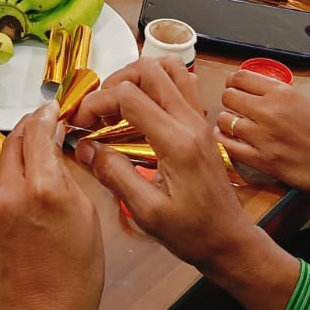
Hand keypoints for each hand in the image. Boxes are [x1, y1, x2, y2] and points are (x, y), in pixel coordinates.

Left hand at [0, 102, 103, 309]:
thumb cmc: (77, 273)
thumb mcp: (85, 214)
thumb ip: (65, 173)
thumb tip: (55, 144)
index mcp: (42, 188)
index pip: (37, 131)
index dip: (45, 115)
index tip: (52, 109)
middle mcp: (9, 193)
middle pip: (14, 141)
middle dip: (30, 130)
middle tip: (45, 127)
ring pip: (4, 165)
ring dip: (21, 158)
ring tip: (41, 167)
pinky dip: (12, 184)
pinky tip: (29, 199)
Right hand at [75, 60, 299, 309]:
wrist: (230, 240)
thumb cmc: (192, 233)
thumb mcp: (147, 211)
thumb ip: (114, 174)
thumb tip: (84, 147)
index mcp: (176, 142)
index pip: (129, 96)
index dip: (96, 102)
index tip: (79, 122)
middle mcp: (190, 121)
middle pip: (148, 71)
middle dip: (113, 83)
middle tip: (96, 111)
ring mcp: (199, 119)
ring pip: (168, 69)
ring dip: (136, 77)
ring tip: (116, 104)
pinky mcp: (201, 123)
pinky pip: (181, 83)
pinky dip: (156, 83)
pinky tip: (141, 109)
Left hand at [217, 72, 309, 222]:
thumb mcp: (304, 102)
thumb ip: (277, 95)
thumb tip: (252, 91)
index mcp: (282, 93)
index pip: (241, 77)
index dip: (233, 82)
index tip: (235, 88)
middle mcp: (269, 110)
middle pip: (228, 96)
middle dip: (229, 101)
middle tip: (236, 109)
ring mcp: (262, 136)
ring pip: (224, 120)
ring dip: (226, 122)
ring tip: (234, 126)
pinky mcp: (260, 160)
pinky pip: (227, 146)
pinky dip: (224, 141)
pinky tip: (228, 140)